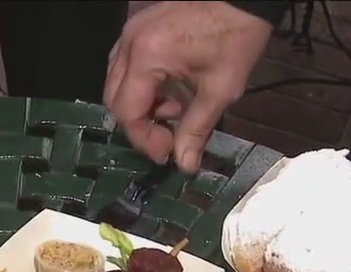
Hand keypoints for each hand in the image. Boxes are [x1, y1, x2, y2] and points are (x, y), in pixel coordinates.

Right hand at [105, 1, 272, 172]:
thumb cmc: (236, 37)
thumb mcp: (220, 89)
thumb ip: (196, 129)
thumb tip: (185, 166)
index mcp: (146, 58)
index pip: (127, 112)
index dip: (144, 139)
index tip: (168, 153)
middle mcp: (129, 44)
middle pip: (115, 99)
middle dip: (139, 124)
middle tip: (168, 136)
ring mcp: (131, 32)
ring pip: (117, 82)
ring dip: (140, 104)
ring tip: (175, 109)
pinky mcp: (139, 26)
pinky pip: (126, 64)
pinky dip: (141, 84)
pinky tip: (168, 87)